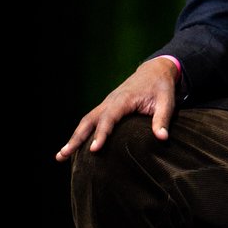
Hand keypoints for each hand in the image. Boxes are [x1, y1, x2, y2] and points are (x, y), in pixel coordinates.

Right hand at [55, 57, 179, 158]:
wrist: (155, 71)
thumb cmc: (161, 87)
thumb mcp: (167, 101)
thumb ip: (163, 119)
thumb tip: (162, 138)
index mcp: (124, 99)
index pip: (109, 118)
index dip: (101, 134)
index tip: (94, 149)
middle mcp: (110, 101)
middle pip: (88, 120)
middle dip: (76, 138)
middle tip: (62, 155)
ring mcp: (106, 104)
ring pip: (85, 121)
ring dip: (73, 138)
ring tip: (61, 156)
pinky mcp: (106, 108)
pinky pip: (90, 121)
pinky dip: (80, 133)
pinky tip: (74, 147)